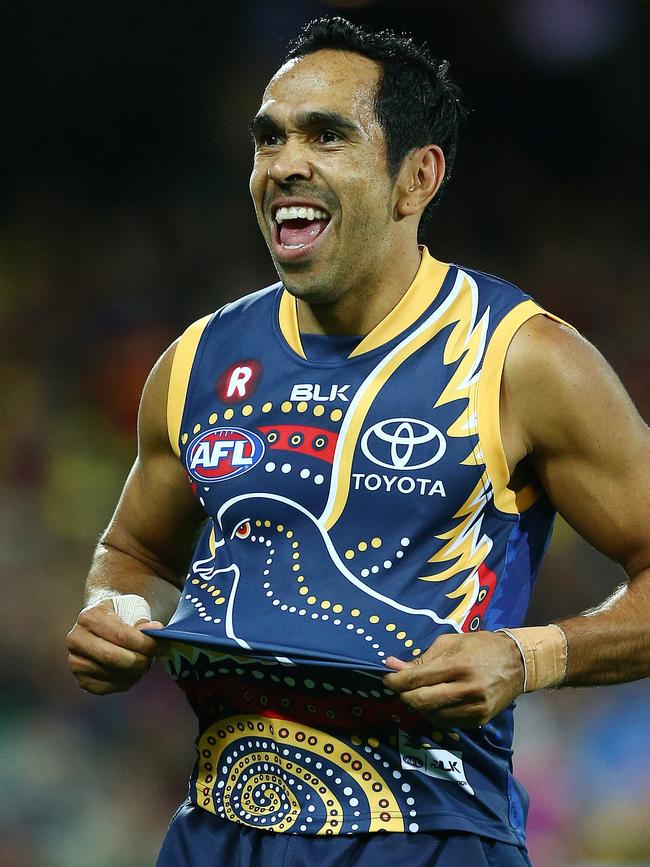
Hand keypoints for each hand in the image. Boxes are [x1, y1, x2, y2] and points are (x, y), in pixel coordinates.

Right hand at [66, 599, 163, 694]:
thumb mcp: (132, 608)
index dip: (143, 643)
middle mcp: (76, 640)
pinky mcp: (81, 680)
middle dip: (139, 660)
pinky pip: (107, 688)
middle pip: (112, 658)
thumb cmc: (120, 613)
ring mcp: (75, 662)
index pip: (120, 636)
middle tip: (153, 657)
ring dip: (134, 672)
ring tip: (144, 662)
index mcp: (89, 617)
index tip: (158, 645)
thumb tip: (155, 630)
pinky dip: (125, 682)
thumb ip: (143, 620)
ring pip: (111, 674)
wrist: (102, 623)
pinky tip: (132, 672)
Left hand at [382, 631, 524, 727]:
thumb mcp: (450, 643)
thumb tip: (392, 665)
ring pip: (432, 715)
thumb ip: (422, 658)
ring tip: (419, 693)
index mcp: (458, 665)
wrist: (518, 663)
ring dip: (419, 706)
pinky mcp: (479, 720)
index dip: (396, 681)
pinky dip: (435, 714)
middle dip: (404, 695)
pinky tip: (436, 702)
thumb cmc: (481, 646)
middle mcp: (466, 689)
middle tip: (400, 688)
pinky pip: (447, 722)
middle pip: (421, 701)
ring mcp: (474, 707)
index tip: (386, 679)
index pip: (417, 679)